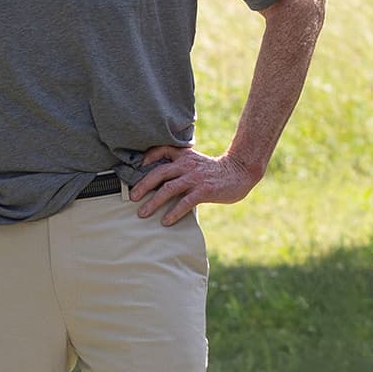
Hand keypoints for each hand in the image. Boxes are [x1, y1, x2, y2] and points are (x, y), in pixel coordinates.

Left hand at [131, 145, 259, 225]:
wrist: (240, 172)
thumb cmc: (216, 171)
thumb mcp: (197, 162)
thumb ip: (182, 167)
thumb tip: (163, 181)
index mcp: (185, 156)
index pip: (163, 150)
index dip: (148, 156)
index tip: (138, 165)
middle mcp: (187, 165)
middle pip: (159, 172)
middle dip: (143, 185)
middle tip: (132, 197)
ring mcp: (195, 178)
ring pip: (168, 188)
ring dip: (153, 202)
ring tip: (143, 213)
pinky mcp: (204, 190)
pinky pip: (184, 202)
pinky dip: (173, 212)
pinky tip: (166, 221)